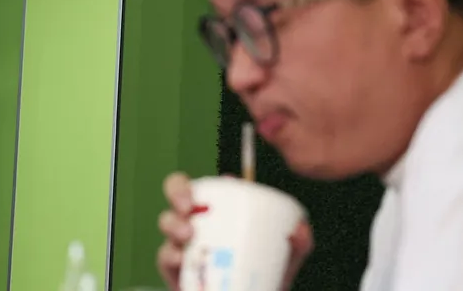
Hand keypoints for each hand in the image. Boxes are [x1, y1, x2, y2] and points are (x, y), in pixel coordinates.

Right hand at [157, 173, 312, 290]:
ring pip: (166, 223)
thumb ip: (297, 245)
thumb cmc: (261, 280)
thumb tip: (298, 229)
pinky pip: (164, 257)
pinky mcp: (174, 272)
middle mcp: (195, 224)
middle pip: (175, 196)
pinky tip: (181, 257)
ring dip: (173, 224)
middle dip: (177, 192)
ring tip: (188, 234)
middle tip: (189, 206)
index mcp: (217, 214)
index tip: (204, 191)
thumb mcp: (283, 261)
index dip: (194, 181)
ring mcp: (182, 247)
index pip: (199, 187)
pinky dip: (170, 254)